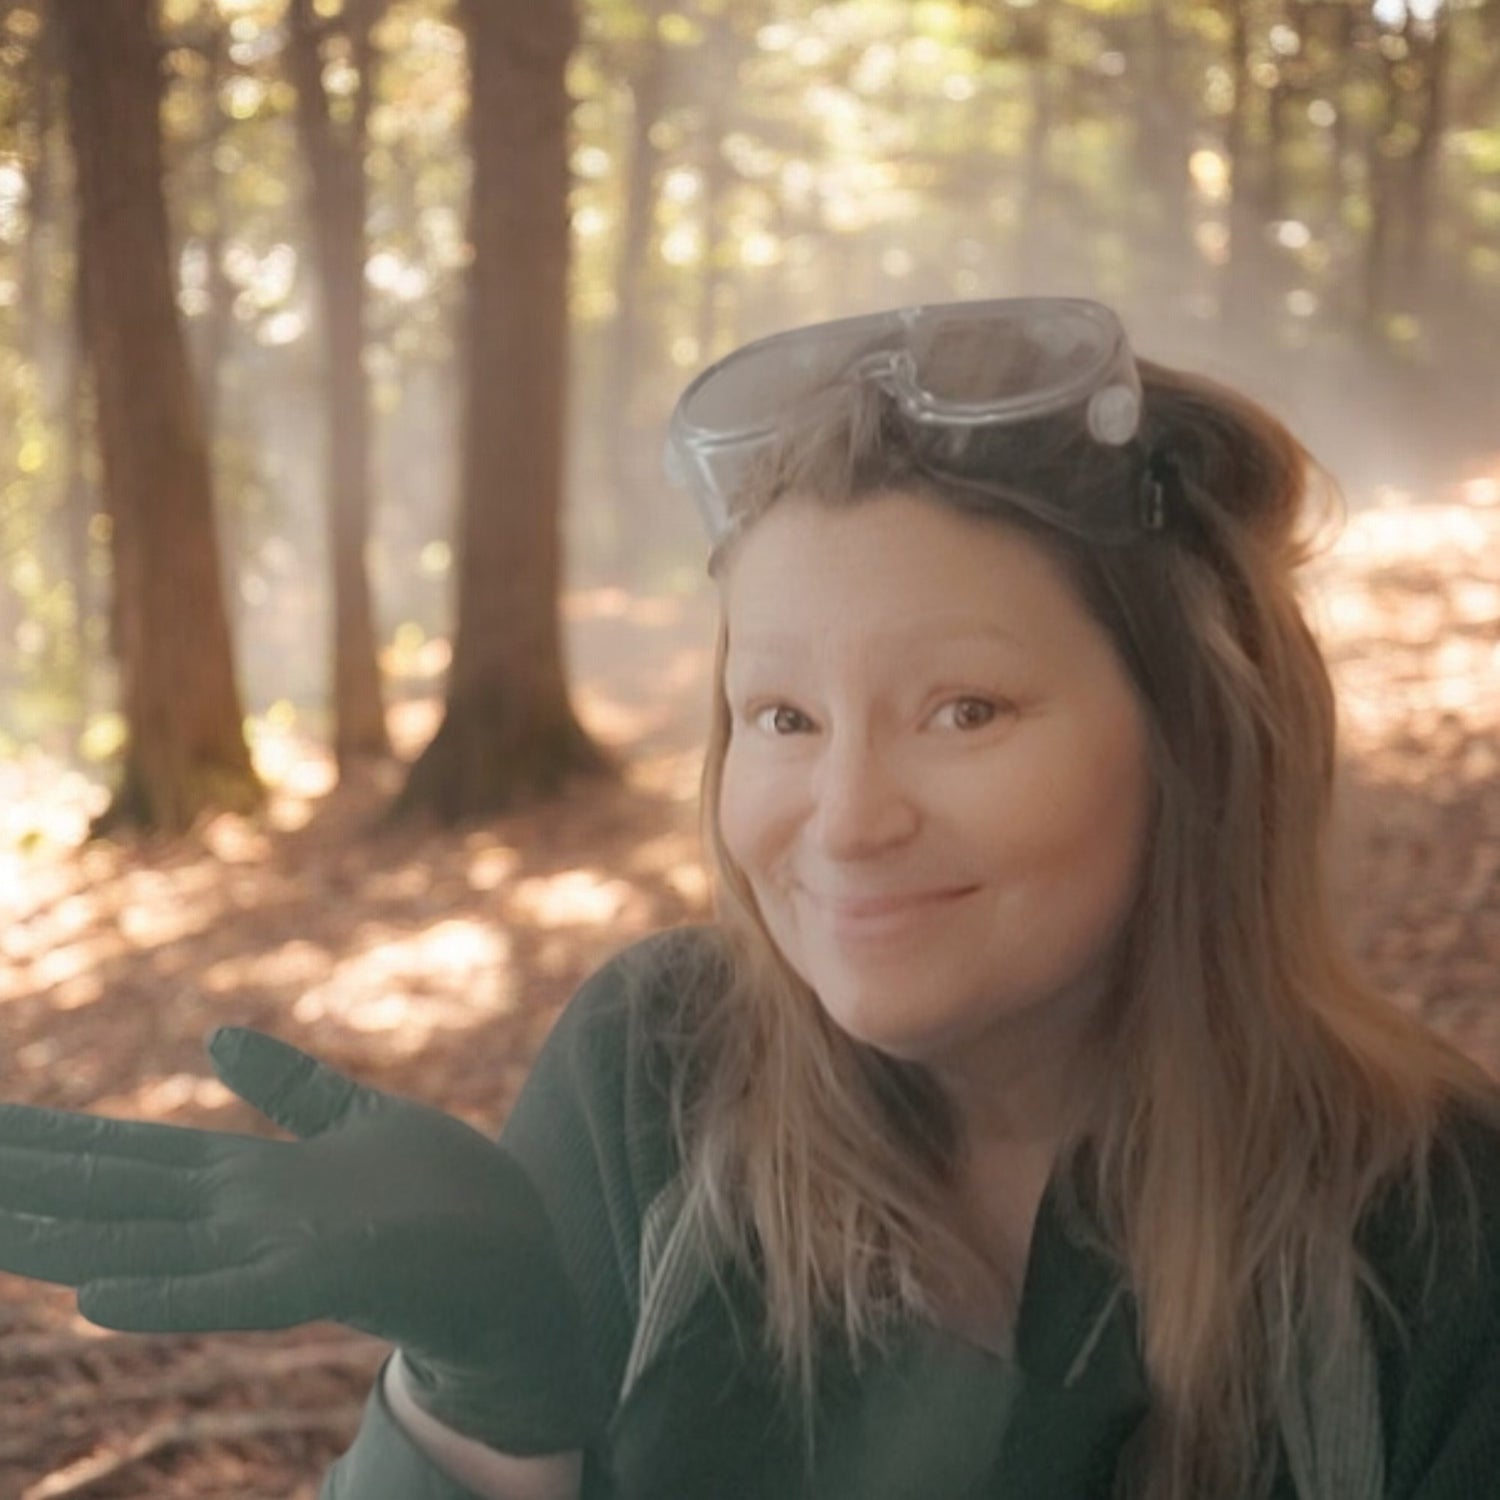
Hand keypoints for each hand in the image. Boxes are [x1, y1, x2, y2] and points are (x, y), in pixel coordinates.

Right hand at [0, 1028, 602, 1453]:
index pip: (125, 1152)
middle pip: (113, 1191)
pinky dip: (167, 1297)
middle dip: (29, 1176)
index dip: (49, 1136)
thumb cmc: (440, 1196)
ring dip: (60, 1239)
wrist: (521, 1259)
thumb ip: (285, 1085)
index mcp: (247, 1179)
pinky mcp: (328, 1280)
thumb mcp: (354, 1116)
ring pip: (145, 1245)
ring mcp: (277, 1254)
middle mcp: (242, 1219)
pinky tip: (96, 1297)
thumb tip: (212, 1036)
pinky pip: (234, 1294)